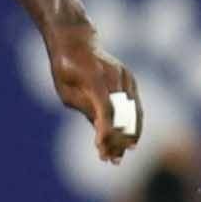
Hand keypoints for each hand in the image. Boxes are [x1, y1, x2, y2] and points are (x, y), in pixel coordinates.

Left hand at [48, 29, 141, 163]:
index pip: (106, 109)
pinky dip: (132, 123)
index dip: (105, 131)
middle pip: (123, 114)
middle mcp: (115, 77)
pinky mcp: (130, 79)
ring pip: (133, 111)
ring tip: (120, 155)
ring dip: (128, 135)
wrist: (76, 41)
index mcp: (95, 78)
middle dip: (118, 139)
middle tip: (111, 160)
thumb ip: (85, 109)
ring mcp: (125, 77)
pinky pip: (135, 105)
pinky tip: (128, 140)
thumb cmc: (65, 68)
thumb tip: (102, 131)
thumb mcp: (66, 92)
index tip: (100, 149)